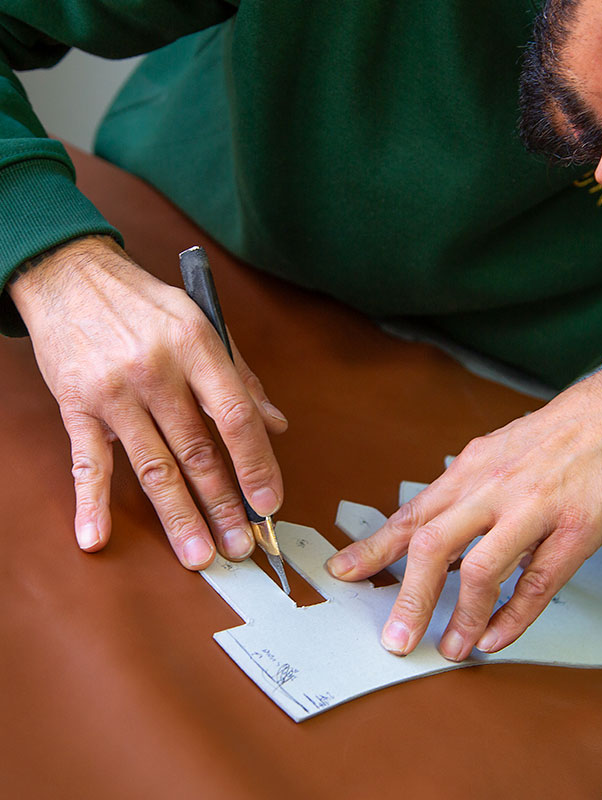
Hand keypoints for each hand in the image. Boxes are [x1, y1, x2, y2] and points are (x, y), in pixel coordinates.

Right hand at [8, 236, 286, 567]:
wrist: (71, 275)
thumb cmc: (145, 302)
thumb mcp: (203, 322)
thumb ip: (241, 376)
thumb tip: (276, 423)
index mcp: (197, 347)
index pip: (236, 416)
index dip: (256, 463)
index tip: (268, 502)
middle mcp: (157, 371)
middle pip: (197, 452)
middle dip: (222, 505)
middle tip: (240, 546)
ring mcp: (114, 391)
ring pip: (152, 466)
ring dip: (178, 516)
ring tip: (198, 555)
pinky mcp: (76, 406)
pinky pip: (87, 462)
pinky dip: (91, 502)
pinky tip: (97, 537)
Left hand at [327, 352, 601, 659]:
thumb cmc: (559, 433)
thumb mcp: (498, 450)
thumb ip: (465, 490)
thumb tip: (433, 527)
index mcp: (472, 468)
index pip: (411, 514)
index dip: (373, 548)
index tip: (343, 572)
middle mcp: (494, 487)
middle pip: (433, 545)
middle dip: (408, 597)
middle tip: (394, 637)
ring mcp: (535, 508)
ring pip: (481, 570)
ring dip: (461, 617)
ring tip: (451, 648)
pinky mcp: (576, 530)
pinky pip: (537, 584)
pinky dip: (513, 617)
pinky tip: (497, 637)